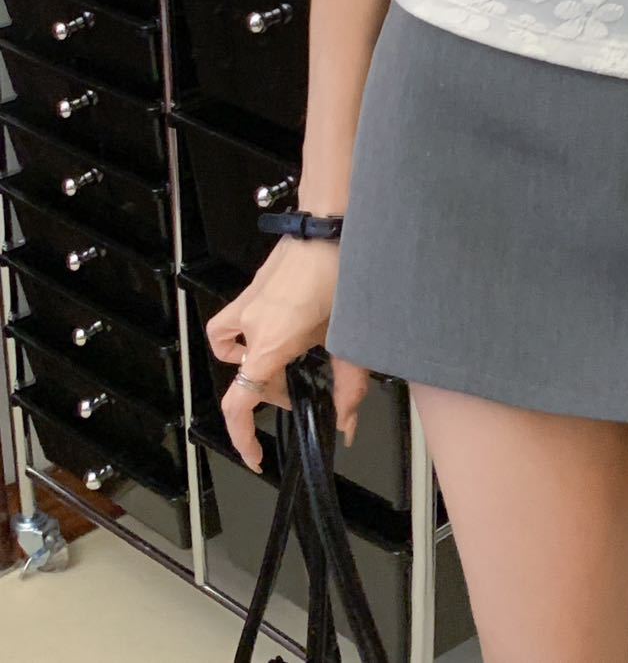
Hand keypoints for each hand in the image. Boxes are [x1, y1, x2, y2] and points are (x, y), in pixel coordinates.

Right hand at [205, 236, 368, 472]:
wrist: (329, 223)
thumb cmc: (339, 270)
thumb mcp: (348, 334)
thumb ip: (349, 383)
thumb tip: (347, 423)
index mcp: (271, 343)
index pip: (239, 402)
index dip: (242, 436)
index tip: (254, 454)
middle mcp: (251, 325)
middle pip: (245, 378)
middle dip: (272, 391)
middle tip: (301, 387)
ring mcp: (248, 304)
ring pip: (229, 346)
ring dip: (250, 361)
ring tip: (283, 357)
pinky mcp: (254, 287)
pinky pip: (235, 319)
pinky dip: (247, 331)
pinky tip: (280, 325)